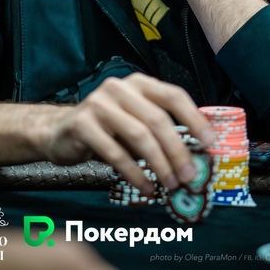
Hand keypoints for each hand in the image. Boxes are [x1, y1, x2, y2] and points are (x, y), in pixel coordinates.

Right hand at [39, 73, 213, 194]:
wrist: (59, 131)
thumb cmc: (106, 127)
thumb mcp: (134, 119)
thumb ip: (159, 127)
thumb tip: (195, 153)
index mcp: (138, 83)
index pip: (173, 95)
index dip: (194, 119)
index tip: (210, 143)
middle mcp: (120, 87)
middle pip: (158, 119)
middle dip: (177, 150)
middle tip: (189, 175)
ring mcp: (99, 103)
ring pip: (139, 135)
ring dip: (159, 164)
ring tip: (170, 184)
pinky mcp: (83, 123)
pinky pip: (115, 152)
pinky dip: (134, 173)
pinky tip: (144, 187)